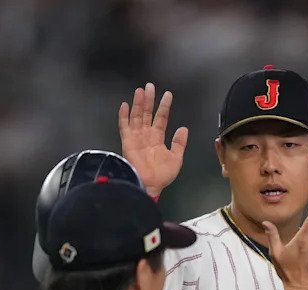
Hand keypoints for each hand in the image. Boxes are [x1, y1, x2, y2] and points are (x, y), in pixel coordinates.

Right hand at [118, 83, 188, 197]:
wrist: (149, 185)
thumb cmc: (162, 175)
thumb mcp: (176, 158)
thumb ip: (179, 143)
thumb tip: (183, 128)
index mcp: (157, 139)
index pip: (161, 118)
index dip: (164, 107)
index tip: (168, 95)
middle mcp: (146, 136)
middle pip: (147, 114)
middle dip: (149, 100)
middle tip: (151, 86)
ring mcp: (136, 137)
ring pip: (137, 116)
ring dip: (138, 103)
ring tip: (141, 90)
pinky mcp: (127, 141)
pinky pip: (124, 126)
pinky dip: (124, 116)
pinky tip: (125, 105)